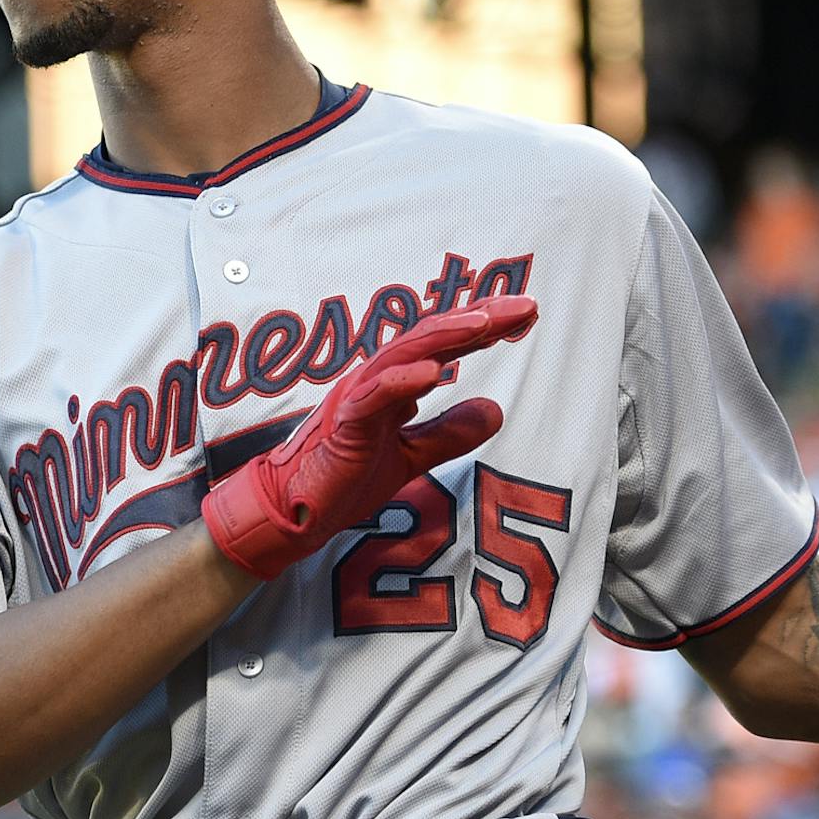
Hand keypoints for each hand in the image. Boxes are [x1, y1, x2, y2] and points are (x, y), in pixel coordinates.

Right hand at [201, 294, 538, 579]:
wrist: (292, 514)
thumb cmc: (341, 479)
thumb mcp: (413, 456)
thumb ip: (450, 432)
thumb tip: (496, 410)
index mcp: (393, 383)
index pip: (445, 344)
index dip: (486, 326)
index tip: (527, 312)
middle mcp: (376, 379)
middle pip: (433, 336)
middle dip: (480, 317)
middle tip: (525, 304)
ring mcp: (357, 398)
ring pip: (404, 354)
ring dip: (446, 335)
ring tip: (486, 321)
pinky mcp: (343, 425)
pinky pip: (372, 397)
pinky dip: (402, 381)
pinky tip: (434, 373)